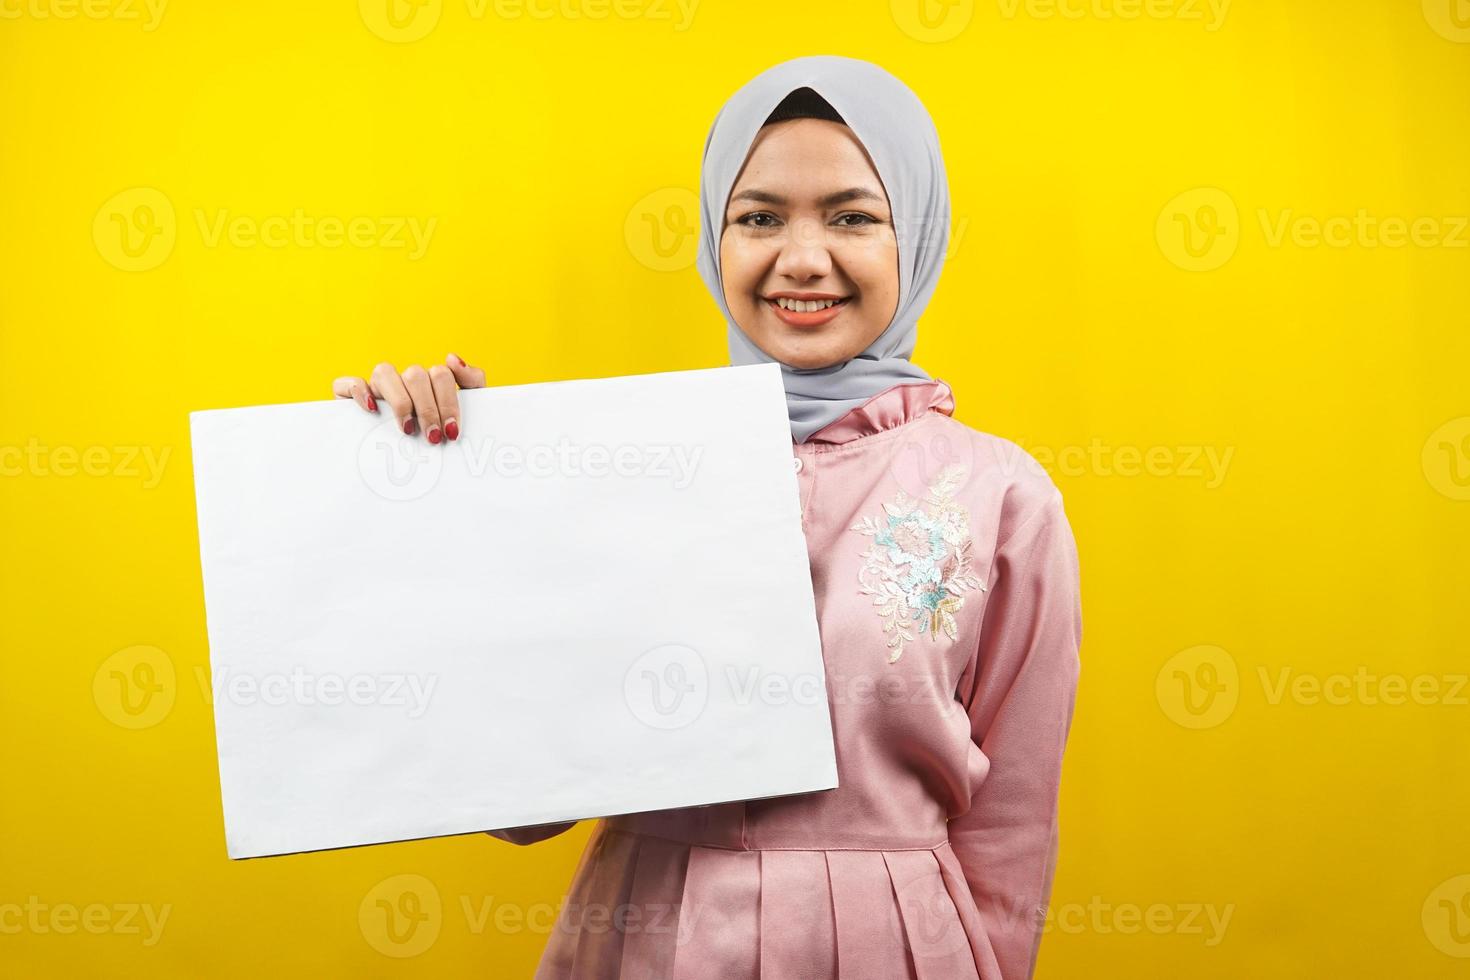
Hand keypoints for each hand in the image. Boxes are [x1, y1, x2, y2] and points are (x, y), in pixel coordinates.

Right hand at [332, 353, 485, 442]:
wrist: (407, 473)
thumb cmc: (439, 435)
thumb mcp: (466, 410)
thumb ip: (472, 382)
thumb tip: (451, 358)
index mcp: (429, 382)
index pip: (441, 374)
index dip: (448, 401)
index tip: (452, 430)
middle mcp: (403, 380)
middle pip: (415, 375)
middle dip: (428, 408)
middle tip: (433, 436)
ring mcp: (377, 387)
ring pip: (384, 372)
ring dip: (400, 401)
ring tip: (408, 429)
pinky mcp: (349, 396)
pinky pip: (347, 383)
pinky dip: (359, 392)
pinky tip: (372, 409)